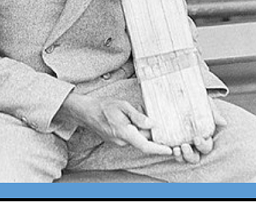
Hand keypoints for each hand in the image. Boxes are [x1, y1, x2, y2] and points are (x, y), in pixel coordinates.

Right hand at [55, 93, 171, 155]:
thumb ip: (138, 116)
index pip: (145, 145)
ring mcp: (119, 142)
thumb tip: (151, 124)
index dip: (158, 149)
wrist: (86, 111)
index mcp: (124, 133)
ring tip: (138, 110)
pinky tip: (131, 115)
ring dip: (141, 127)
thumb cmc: (103, 106)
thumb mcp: (122, 105)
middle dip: (150, 129)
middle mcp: (122, 141)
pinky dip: (135, 127)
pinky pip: (131, 136)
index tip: (169, 150)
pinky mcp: (117, 140)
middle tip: (151, 115)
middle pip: (143, 139)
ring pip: (137, 137)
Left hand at [173, 97, 226, 163]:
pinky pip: (170, 152)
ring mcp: (181, 143)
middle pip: (195, 157)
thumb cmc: (191, 98)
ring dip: (181, 157)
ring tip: (176, 149)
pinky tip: (169, 149)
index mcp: (203, 136)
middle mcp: (192, 143)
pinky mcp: (168, 141)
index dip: (203, 145)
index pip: (206, 147)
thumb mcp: (203, 102)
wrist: (173, 91)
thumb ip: (212, 111)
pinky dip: (170, 153)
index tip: (197, 139)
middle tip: (185, 146)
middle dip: (190, 155)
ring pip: (183, 158)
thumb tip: (223, 123)